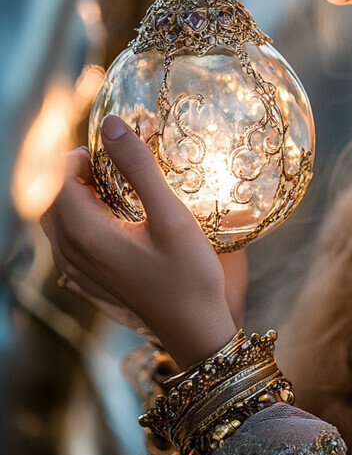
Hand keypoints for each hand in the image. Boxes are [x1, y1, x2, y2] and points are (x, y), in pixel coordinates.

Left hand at [40, 114, 237, 368]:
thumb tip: (111, 124)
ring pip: (59, 223)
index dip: (79, 157)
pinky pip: (70, 243)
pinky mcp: (90, 283)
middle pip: (53, 201)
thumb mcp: (171, 216)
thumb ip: (140, 168)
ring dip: (78, 198)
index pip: (59, 181)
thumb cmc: (189, 274)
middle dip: (76, 175)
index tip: (114, 148)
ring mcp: (79, 272)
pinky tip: (115, 220)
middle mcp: (74, 254)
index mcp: (87, 234)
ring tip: (117, 187)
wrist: (195, 330)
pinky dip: (84, 221)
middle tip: (115, 163)